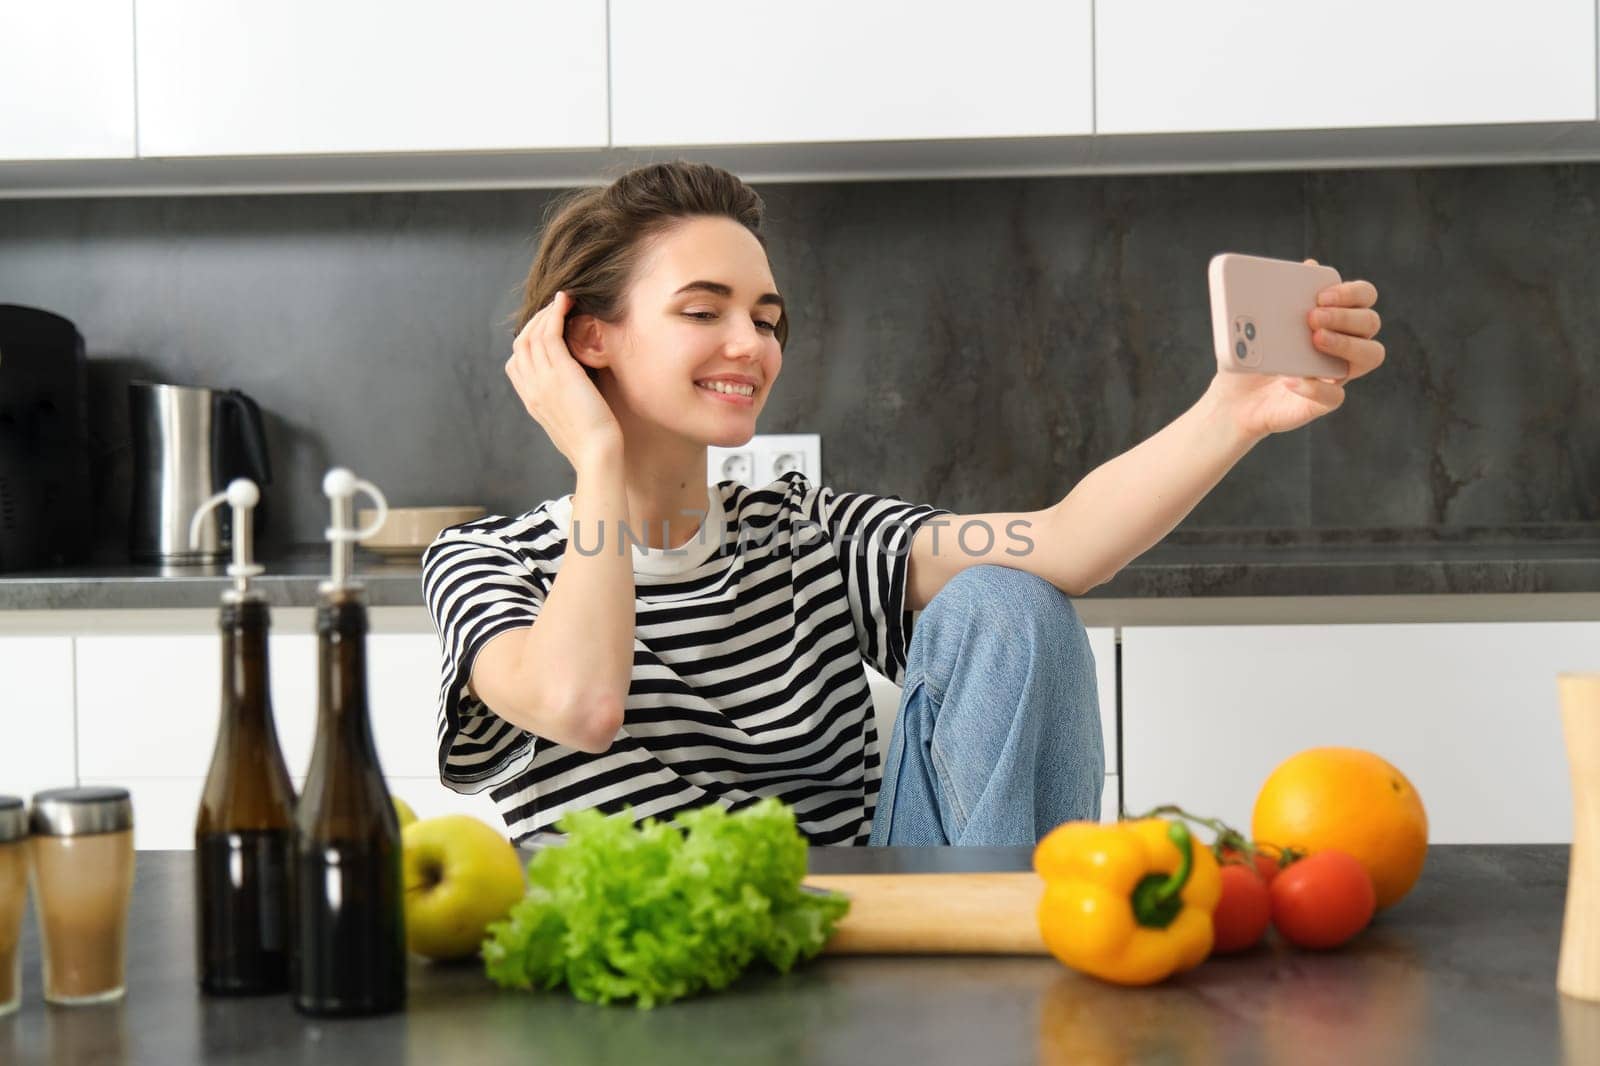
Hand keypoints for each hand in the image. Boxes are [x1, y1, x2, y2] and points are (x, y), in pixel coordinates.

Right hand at [504, 291, 623, 469]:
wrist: (597, 455)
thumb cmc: (594, 443)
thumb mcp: (571, 421)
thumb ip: (565, 403)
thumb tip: (576, 391)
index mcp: (531, 402)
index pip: (516, 364)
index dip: (528, 342)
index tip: (547, 330)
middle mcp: (531, 388)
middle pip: (521, 344)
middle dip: (536, 321)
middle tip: (556, 309)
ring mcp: (542, 380)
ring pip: (533, 335)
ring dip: (546, 313)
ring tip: (563, 300)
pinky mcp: (560, 373)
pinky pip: (549, 333)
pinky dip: (555, 313)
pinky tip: (566, 302)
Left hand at [1208, 260, 1384, 439]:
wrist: (1233, 397)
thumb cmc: (1250, 353)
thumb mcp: (1257, 320)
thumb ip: (1280, 294)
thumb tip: (1307, 266)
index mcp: (1333, 317)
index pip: (1363, 297)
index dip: (1351, 292)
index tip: (1321, 295)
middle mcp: (1344, 343)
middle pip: (1370, 322)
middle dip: (1345, 315)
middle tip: (1312, 317)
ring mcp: (1337, 373)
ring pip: (1370, 355)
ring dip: (1346, 343)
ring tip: (1314, 340)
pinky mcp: (1323, 401)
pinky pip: (1335, 396)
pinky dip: (1314, 387)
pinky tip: (1290, 379)